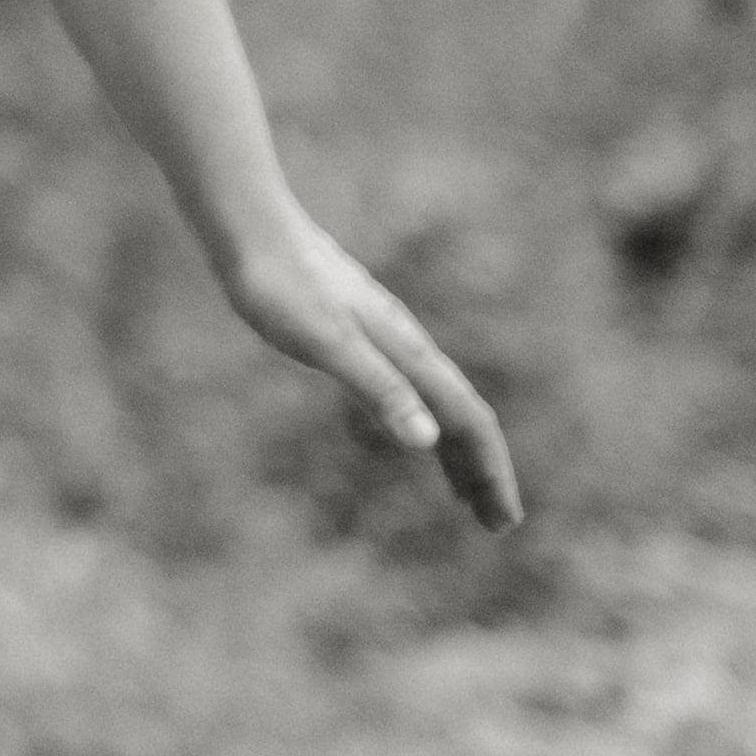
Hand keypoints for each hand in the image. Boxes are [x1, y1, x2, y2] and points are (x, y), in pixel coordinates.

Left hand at [208, 206, 523, 533]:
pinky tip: (414, 431)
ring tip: (465, 496)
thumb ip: (379, 388)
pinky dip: (425, 422)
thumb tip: (429, 441)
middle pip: (462, 416)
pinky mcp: (362, 332)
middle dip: (484, 471)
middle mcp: (408, 346)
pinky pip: (411, 388)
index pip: (468, 421)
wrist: (251, 229)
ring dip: (458, 451)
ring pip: (438, 402)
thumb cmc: (280, 287)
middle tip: (497, 526)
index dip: (490, 472)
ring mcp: (387, 338)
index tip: (504, 521)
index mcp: (409, 354)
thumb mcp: (326, 344)